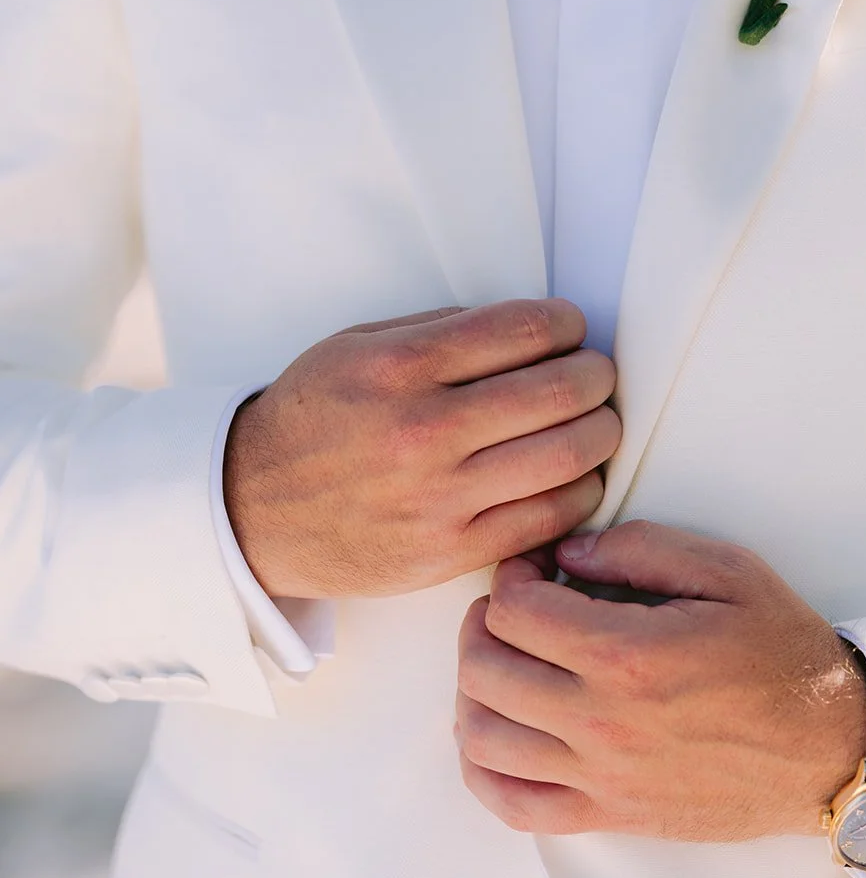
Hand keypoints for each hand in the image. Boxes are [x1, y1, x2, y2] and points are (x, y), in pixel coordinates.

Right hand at [224, 300, 620, 600]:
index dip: (567, 324)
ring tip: (596, 422)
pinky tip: (573, 475)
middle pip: (561, 391)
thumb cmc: (315, 417)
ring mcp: (439, 498)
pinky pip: (548, 518)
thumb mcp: (358, 346)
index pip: (525, 329)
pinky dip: (580, 491)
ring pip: (568, 456)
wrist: (251, 510)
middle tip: (596, 375)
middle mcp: (424, 430)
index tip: (570, 330)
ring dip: (602, 432)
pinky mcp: (449, 552)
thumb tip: (532, 327)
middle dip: (597, 376)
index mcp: (401, 366)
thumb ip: (441, 329)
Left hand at [456, 521, 865, 840]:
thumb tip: (567, 551)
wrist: (828, 747)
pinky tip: (493, 733)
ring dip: (474, 689)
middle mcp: (602, 721)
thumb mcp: (726, 570)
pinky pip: (513, 805)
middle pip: (484, 670)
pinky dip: (483, 769)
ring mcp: (601, 776)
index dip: (510, 576)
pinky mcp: (608, 814)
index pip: (514, 611)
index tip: (533, 567)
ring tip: (500, 660)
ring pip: (483, 738)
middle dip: (483, 624)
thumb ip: (640, 547)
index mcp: (628, 654)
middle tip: (511, 604)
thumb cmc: (782, 654)